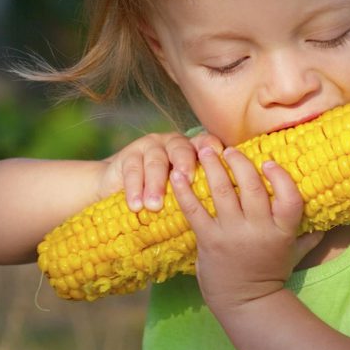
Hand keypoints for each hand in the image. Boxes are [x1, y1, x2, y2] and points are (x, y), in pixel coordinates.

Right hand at [101, 131, 223, 211]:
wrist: (123, 191)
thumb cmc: (165, 196)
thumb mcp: (185, 194)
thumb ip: (201, 192)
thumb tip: (226, 205)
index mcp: (193, 150)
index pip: (204, 143)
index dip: (210, 146)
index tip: (218, 153)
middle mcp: (173, 144)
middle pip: (181, 149)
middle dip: (185, 163)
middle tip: (187, 180)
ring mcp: (150, 147)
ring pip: (156, 161)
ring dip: (156, 184)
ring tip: (155, 206)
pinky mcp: (129, 155)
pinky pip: (133, 170)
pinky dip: (134, 189)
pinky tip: (136, 205)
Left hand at [170, 146, 323, 312]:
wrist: (246, 303)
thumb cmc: (270, 274)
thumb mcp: (294, 254)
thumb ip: (309, 236)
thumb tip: (329, 222)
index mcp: (282, 230)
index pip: (290, 198)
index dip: (280, 176)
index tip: (268, 161)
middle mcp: (259, 229)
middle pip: (252, 187)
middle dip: (239, 162)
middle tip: (228, 148)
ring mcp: (232, 234)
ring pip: (222, 192)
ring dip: (213, 166)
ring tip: (205, 149)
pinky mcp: (209, 241)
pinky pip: (195, 210)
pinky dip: (185, 191)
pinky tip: (177, 175)